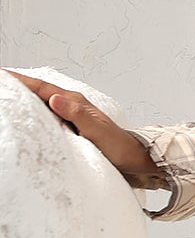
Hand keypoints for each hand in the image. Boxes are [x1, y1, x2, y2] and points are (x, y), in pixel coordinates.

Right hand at [3, 70, 169, 190]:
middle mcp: (71, 106)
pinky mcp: (71, 128)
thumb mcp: (98, 132)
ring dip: (24, 99)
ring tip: (6, 97)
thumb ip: (78, 115)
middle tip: (0, 85)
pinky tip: (26, 119)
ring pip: (41, 104)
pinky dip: (34, 115)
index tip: (1, 75)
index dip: (19, 80)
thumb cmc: (121, 149)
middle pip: (37, 92)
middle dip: (17, 86)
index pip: (41, 87)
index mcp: (75, 102)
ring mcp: (70, 117)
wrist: (137, 161)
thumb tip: (55, 98)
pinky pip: (47, 117)